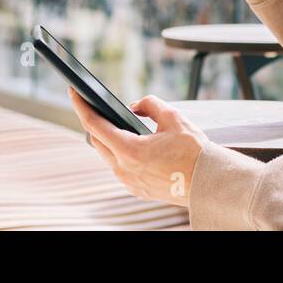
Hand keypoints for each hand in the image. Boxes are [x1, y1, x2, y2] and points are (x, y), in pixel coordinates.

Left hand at [68, 87, 208, 208]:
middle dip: (97, 122)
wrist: (208, 182)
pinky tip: (134, 144)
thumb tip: (135, 105)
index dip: (82, 105)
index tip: (74, 92)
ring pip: (109, 155)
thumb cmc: (194, 152)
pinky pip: (121, 167)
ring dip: (111, 139)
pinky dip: (123, 153)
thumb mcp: (173, 117)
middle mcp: (124, 169)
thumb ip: (149, 104)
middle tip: (99, 107)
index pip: (95, 124)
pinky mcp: (137, 189)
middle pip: (98, 141)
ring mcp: (129, 182)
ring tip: (119, 124)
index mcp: (130, 150)